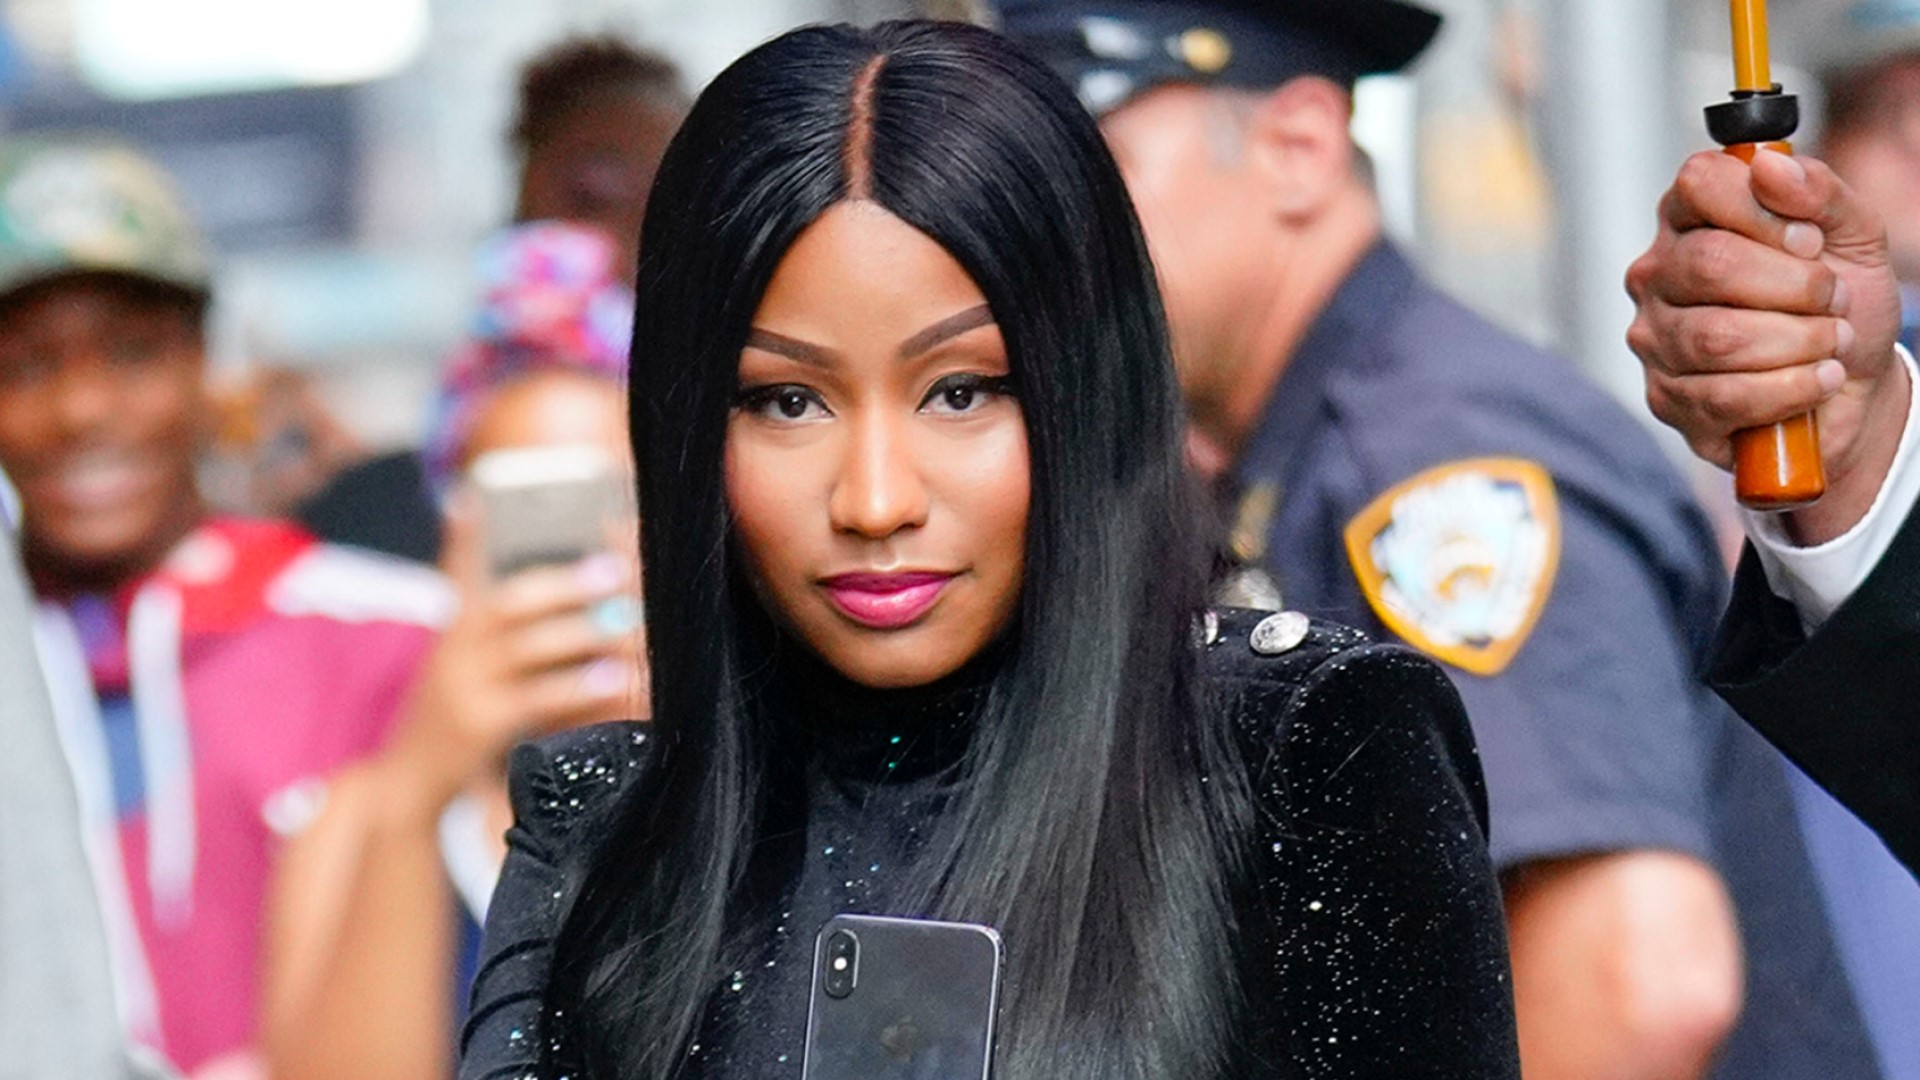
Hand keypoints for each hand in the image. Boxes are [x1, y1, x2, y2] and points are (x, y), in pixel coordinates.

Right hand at [379, 501, 643, 817]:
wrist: (407, 779)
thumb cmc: (450, 712)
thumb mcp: (460, 659)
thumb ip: (493, 620)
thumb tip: (522, 552)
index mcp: (454, 625)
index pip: (466, 566)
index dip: (486, 537)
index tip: (540, 521)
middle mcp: (452, 649)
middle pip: (509, 603)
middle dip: (567, 585)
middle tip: (618, 571)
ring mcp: (461, 686)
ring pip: (526, 648)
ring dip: (584, 633)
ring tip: (631, 624)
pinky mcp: (476, 725)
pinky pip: (536, 699)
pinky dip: (578, 687)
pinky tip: (614, 680)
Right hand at [1626, 149, 1910, 542]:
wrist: (1850, 384)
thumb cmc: (1840, 305)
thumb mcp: (1853, 235)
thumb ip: (1818, 191)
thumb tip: (1769, 164)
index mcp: (1693, 218)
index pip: (1701, 183)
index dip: (1764, 211)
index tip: (1810, 241)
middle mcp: (1658, 273)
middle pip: (1711, 264)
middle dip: (1796, 287)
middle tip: (1834, 300)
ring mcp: (1654, 338)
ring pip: (1718, 338)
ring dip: (1800, 343)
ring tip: (1830, 343)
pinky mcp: (1666, 399)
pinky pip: (1725, 396)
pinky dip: (1791, 389)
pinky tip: (1816, 381)